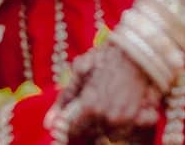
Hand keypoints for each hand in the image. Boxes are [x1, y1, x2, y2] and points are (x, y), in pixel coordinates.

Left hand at [45, 43, 159, 140]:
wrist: (136, 50)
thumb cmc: (107, 56)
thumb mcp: (80, 70)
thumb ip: (64, 98)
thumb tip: (48, 123)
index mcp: (90, 107)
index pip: (73, 131)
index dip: (71, 124)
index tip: (73, 117)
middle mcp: (106, 118)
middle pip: (89, 134)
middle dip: (85, 125)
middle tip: (88, 110)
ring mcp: (123, 120)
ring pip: (105, 135)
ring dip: (101, 127)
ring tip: (103, 108)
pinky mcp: (136, 117)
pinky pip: (122, 132)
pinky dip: (118, 126)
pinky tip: (116, 112)